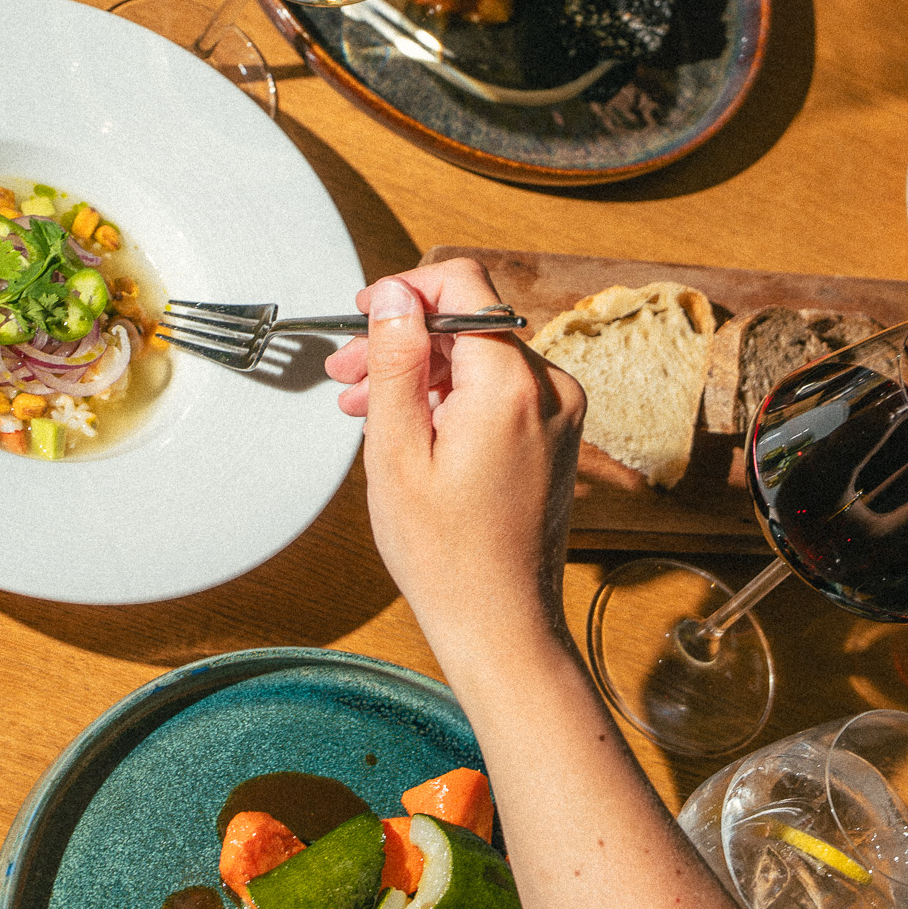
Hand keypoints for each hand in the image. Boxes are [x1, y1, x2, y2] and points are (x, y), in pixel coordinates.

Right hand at [326, 259, 585, 654]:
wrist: (501, 623)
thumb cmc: (447, 555)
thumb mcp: (397, 450)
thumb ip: (396, 361)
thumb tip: (394, 295)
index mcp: (511, 385)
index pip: (463, 285)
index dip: (406, 290)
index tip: (365, 314)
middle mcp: (550, 388)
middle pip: (468, 322)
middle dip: (404, 338)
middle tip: (347, 370)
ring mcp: (559, 412)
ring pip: (480, 355)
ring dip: (422, 369)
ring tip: (365, 402)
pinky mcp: (556, 433)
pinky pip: (498, 388)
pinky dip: (452, 395)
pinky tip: (408, 424)